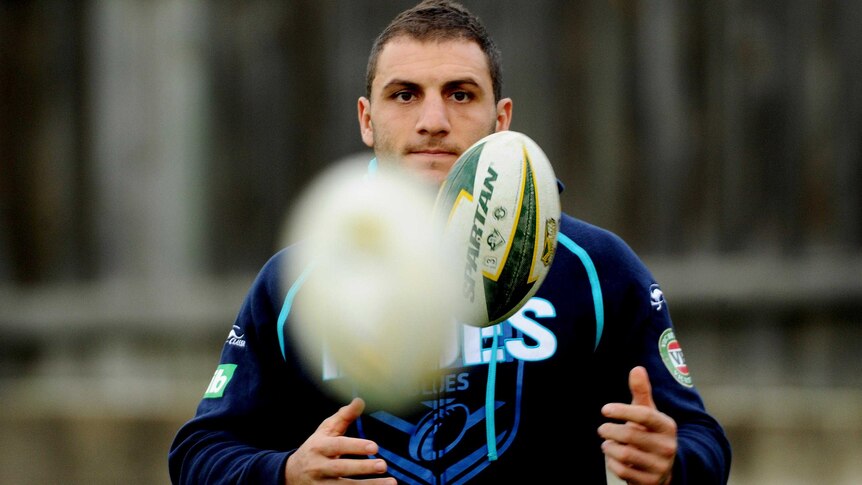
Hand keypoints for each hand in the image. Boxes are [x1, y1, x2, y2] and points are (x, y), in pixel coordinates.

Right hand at [285, 397, 395, 483]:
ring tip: (390, 483)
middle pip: (340, 468)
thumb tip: (360, 400)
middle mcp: (318, 466)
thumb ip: (344, 416)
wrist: (291, 473)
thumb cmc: (315, 448)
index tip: (374, 446)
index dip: (355, 446)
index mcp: (319, 447)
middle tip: (383, 465)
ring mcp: (321, 484)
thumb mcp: (326, 431)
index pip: (338, 446)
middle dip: (362, 468)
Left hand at [598, 366, 676, 484]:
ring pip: (625, 454)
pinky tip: (612, 458)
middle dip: (610, 431)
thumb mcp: (649, 413)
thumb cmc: (651, 433)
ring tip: (607, 443)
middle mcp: (667, 447)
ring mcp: (660, 466)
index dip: (623, 411)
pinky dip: (612, 463)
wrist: (665, 468)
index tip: (604, 409)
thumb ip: (641, 392)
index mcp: (667, 426)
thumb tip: (637, 368)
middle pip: (631, 436)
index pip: (645, 415)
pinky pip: (624, 471)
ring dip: (610, 447)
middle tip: (602, 429)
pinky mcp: (651, 482)